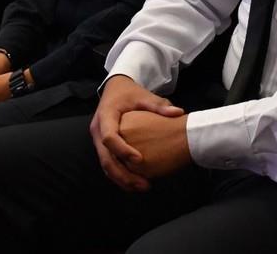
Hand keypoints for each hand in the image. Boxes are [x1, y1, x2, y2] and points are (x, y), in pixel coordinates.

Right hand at [90, 76, 185, 192]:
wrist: (114, 89)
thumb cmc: (129, 93)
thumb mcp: (143, 95)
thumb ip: (159, 105)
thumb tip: (178, 112)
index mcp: (105, 116)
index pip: (110, 137)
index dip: (123, 150)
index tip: (140, 160)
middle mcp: (97, 131)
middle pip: (106, 159)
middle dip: (123, 174)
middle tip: (144, 184)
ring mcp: (98, 141)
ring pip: (106, 165)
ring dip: (122, 179)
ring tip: (142, 187)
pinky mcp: (102, 147)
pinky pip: (109, 164)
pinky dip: (120, 175)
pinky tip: (135, 182)